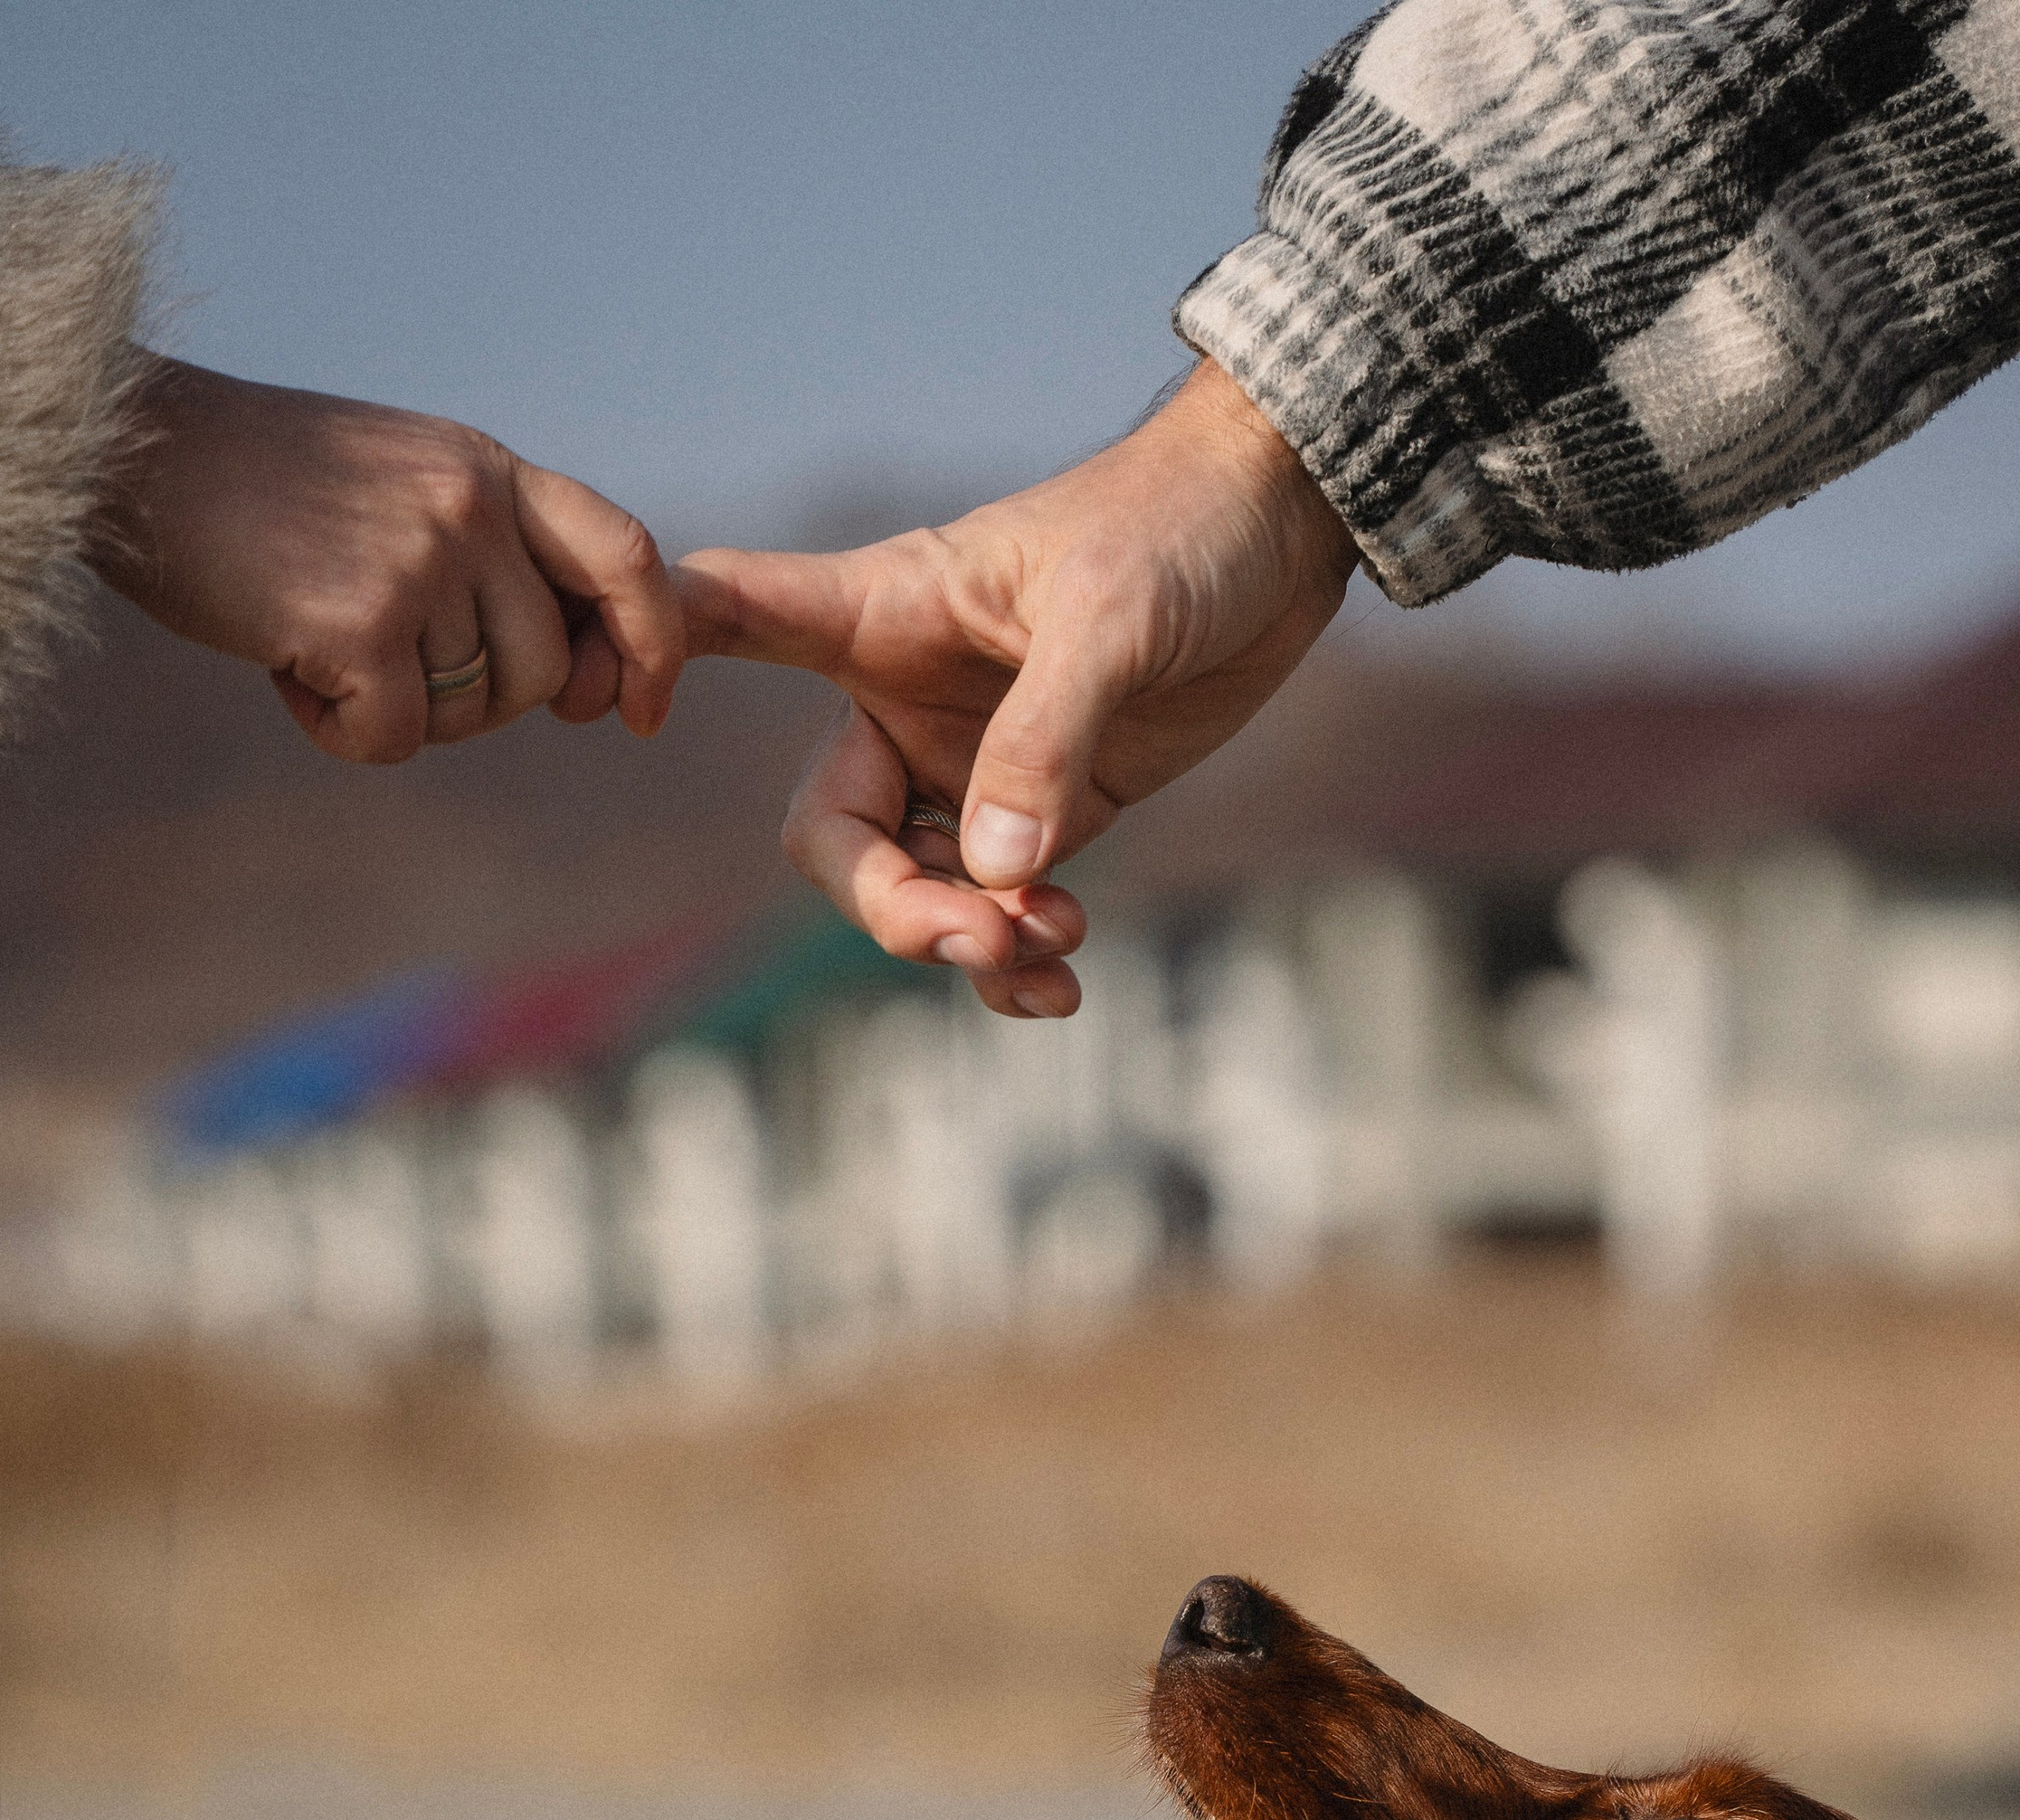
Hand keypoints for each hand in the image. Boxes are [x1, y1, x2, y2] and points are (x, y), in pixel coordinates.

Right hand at [87, 357, 684, 764]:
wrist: (137, 451)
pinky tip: (289, 671)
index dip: (652, 646)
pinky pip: (397, 740)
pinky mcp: (364, 622)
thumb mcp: (402, 482)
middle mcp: (471, 507)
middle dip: (479, 701)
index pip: (627, 557)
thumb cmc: (263, 488)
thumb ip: (490, 551)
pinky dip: (341, 732)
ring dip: (395, 709)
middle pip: (544, 673)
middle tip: (385, 659)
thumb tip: (576, 675)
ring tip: (318, 638)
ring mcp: (422, 560)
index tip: (641, 713)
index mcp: (491, 470)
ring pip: (469, 713)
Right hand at [676, 358, 1358, 1016]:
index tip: (624, 701)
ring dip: (971, 945)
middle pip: (833, 839)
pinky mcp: (1053, 811)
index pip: (735, 616)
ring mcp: (976, 764)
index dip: (657, 649)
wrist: (1283, 527)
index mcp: (883, 613)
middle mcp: (906, 699)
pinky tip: (1062, 980)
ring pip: (919, 893)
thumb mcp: (1113, 619)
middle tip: (987, 935)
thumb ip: (1045, 740)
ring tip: (1053, 949)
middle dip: (897, 909)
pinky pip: (1002, 909)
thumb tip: (989, 874)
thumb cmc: (1180, 528)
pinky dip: (1020, 958)